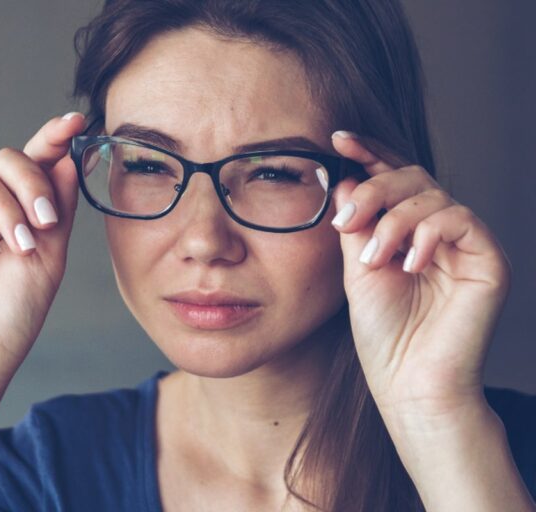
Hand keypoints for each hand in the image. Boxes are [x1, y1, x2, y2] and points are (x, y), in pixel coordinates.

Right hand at [0, 113, 84, 381]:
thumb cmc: (14, 313)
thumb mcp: (51, 257)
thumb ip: (58, 207)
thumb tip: (71, 157)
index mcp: (20, 212)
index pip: (36, 165)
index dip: (53, 139)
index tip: (76, 121)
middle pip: (9, 160)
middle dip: (32, 183)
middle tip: (45, 221)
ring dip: (8, 210)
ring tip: (18, 249)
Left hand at [330, 131, 510, 419]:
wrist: (409, 382)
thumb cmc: (383, 333)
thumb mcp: (357, 269)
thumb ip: (356, 224)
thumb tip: (346, 177)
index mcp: (408, 231)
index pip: (393, 179)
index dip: (369, 153)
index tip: (337, 139)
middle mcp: (439, 231)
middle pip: (412, 178)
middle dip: (373, 190)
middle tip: (344, 220)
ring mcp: (466, 244)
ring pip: (432, 196)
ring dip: (393, 221)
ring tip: (372, 259)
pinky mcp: (489, 258)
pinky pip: (460, 219)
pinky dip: (426, 235)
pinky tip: (407, 265)